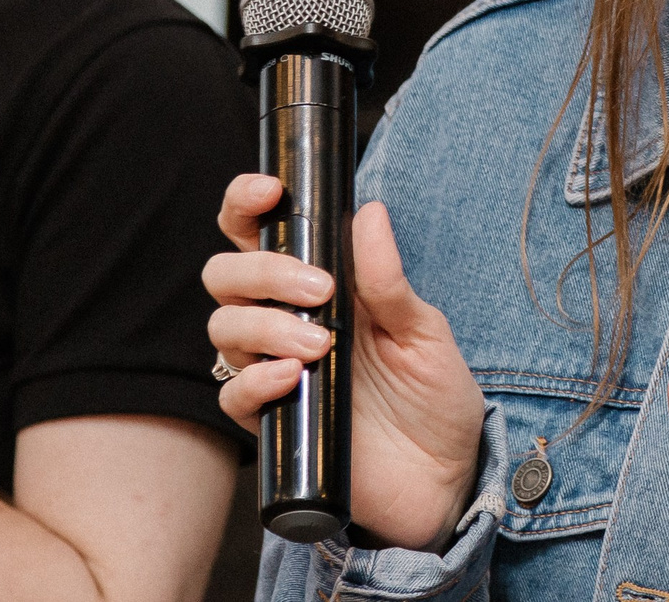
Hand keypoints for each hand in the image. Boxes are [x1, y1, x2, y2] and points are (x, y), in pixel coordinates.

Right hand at [204, 181, 485, 550]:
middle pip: (226, 274)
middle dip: (261, 270)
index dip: (246, 203)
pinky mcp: (270, 421)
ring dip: (264, 325)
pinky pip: (231, 394)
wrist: (445, 476)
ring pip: (223, 326)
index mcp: (323, 285)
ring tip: (319, 344)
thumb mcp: (424, 331)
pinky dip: (254, 380)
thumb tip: (369, 213)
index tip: (269, 192)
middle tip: (317, 288)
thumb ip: (389, 280)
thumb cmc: (436, 395)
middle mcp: (287, 320)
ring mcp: (274, 369)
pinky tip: (290, 379)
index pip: (260, 232)